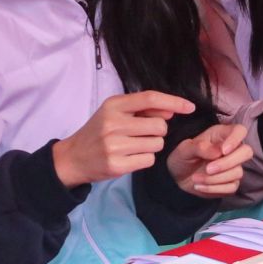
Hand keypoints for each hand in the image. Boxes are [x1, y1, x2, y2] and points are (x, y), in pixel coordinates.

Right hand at [53, 91, 195, 187]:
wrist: (73, 157)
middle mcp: (113, 123)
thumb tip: (171, 111)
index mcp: (114, 105)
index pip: (150, 98)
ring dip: (152, 146)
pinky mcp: (117, 165)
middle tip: (142, 134)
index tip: (189, 107)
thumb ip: (142, 109)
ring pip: (157, 144)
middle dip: (158, 131)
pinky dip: (145, 159)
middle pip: (160, 126)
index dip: (174, 102)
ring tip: (133, 145)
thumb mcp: (114, 112)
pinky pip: (149, 160)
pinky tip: (130, 157)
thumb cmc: (98, 132)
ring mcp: (114, 145)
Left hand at [168, 123, 253, 198]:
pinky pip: (231, 187)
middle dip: (227, 163)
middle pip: (246, 152)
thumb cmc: (183, 157)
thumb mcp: (185, 149)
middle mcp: (232, 149)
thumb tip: (218, 152)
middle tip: (208, 169)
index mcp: (222, 135)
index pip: (240, 130)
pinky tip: (200, 186)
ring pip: (238, 172)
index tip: (223, 151)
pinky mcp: (231, 182)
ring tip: (195, 179)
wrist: (178, 177)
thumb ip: (200, 147)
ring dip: (215, 178)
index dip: (235, 140)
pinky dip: (214, 188)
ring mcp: (233, 167)